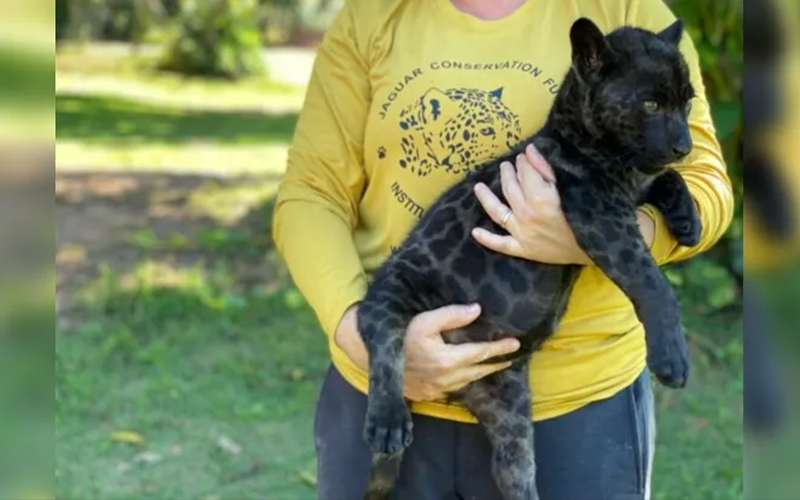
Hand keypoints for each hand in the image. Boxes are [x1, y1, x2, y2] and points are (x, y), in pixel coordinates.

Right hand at [334, 303, 520, 401]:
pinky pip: (452, 389)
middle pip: (478, 371)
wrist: (374, 358)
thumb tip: (477, 310)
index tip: (516, 344)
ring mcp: (437, 389)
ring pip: (467, 382)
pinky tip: (466, 375)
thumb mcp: (424, 320)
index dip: (500, 348)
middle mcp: (446, 379)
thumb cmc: (399, 335)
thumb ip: (451, 315)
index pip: (481, 353)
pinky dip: (464, 381)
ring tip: (492, 365)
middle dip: (496, 363)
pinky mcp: (427, 395)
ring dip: (481, 373)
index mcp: (448, 360)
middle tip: (512, 357)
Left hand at [471, 144, 589, 264]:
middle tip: (505, 166)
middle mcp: (526, 215)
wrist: (596, 247)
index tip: (521, 157)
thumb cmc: (587, 215)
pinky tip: (475, 232)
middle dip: (507, 174)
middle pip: (510, 189)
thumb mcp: (569, 188)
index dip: (522, 163)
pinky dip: (487, 239)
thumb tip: (528, 151)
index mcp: (539, 198)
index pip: (524, 173)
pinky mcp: (523, 249)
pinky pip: (501, 244)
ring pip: (498, 212)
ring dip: (487, 198)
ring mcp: (522, 233)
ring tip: (478, 187)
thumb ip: (545, 169)